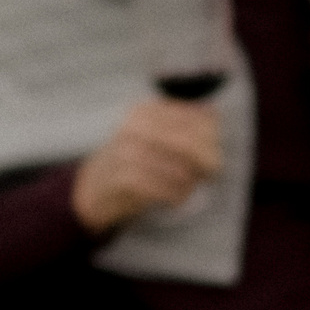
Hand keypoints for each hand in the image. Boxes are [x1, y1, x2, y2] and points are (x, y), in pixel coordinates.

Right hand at [71, 98, 221, 232]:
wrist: (95, 186)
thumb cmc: (136, 161)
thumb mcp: (157, 136)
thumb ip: (185, 127)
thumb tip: (214, 117)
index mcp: (147, 110)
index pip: (193, 119)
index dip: (212, 139)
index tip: (215, 155)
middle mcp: (134, 126)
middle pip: (187, 143)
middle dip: (205, 161)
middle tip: (210, 174)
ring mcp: (125, 151)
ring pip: (177, 168)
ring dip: (189, 182)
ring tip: (189, 187)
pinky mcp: (121, 177)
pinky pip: (161, 189)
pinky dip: (174, 195)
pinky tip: (176, 198)